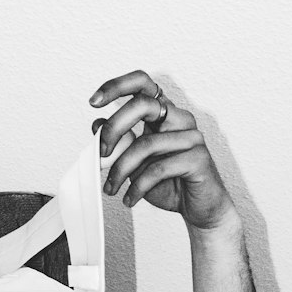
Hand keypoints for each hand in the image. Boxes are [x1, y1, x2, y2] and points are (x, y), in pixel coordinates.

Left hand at [89, 70, 236, 229]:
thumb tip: (96, 124)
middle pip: (142, 105)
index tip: (93, 102)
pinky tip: (129, 199)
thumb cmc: (167, 182)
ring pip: (146, 143)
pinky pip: (159, 169)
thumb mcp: (134, 162)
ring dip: (121, 170)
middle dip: (113, 128)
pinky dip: (138, 187)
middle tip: (100, 154)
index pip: (142, 84)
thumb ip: (119, 143)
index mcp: (164, 113)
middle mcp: (179, 119)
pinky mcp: (198, 159)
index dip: (116, 86)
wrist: (197, 207)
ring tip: (110, 188)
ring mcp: (191, 137)